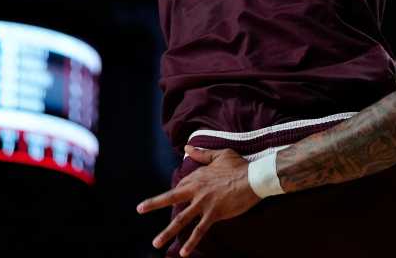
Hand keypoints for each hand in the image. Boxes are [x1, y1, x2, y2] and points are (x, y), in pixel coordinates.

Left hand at [136, 147, 261, 255]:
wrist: (254, 178)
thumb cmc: (239, 165)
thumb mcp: (219, 155)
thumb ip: (202, 154)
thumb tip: (186, 148)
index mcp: (198, 176)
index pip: (181, 186)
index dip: (177, 192)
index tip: (177, 197)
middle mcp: (197, 190)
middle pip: (171, 198)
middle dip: (154, 203)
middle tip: (140, 209)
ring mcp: (204, 203)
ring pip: (181, 219)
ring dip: (167, 232)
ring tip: (156, 242)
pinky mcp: (214, 214)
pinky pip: (199, 231)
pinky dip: (191, 242)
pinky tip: (183, 253)